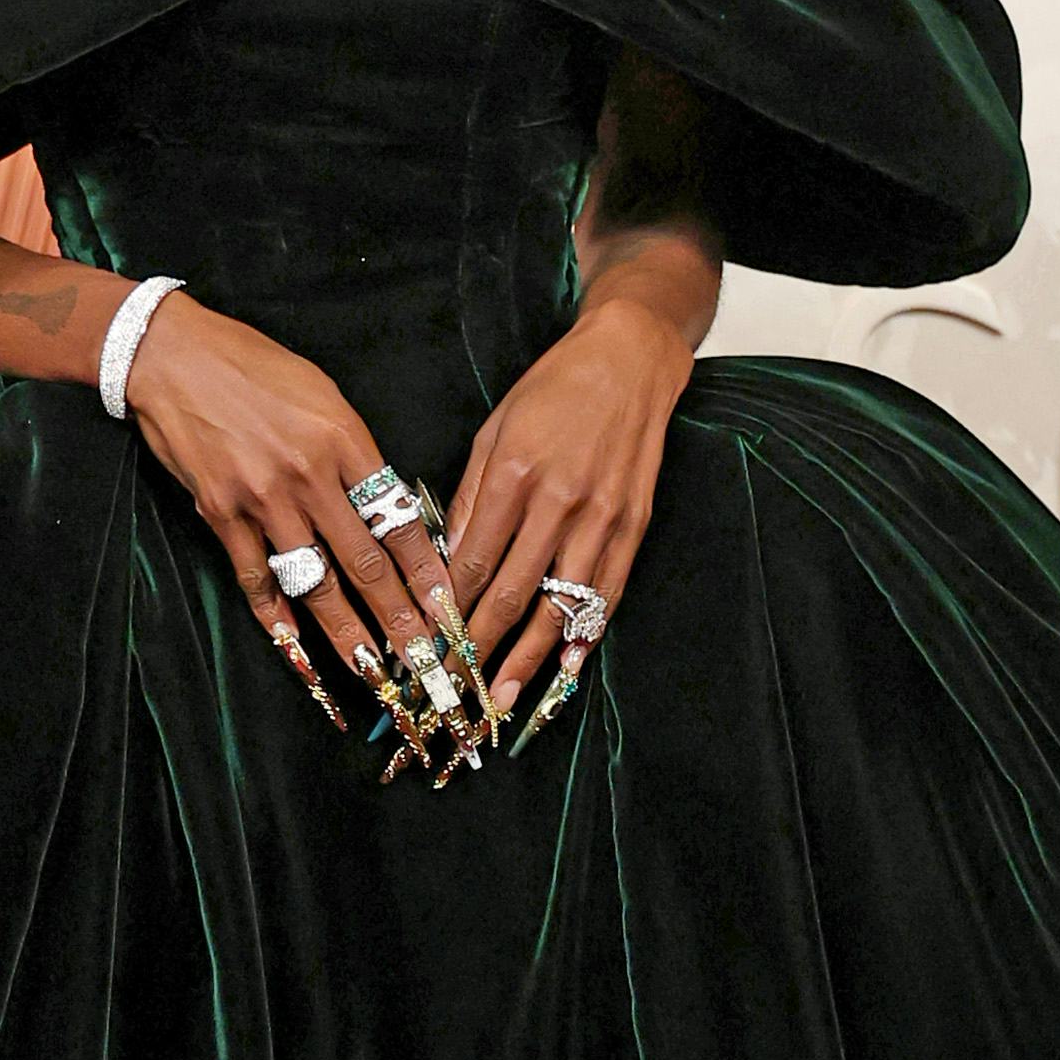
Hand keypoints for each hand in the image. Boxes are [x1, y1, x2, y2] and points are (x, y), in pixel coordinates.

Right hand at [123, 298, 486, 766]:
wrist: (173, 355)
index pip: (399, 520)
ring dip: (346, 633)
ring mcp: (262, 499)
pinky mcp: (221, 513)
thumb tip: (385, 506)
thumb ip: (354, 453)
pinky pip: (255, 576)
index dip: (428, 573)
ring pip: (315, 581)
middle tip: (426, 661)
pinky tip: (292, 646)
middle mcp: (308, 476)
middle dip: (400, 619)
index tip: (450, 608)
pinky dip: (274, 616)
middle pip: (366, 563)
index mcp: (344, 440)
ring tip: (372, 670)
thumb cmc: (253, 366)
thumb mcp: (322, 395)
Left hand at [442, 281, 700, 733]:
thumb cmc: (553, 391)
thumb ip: (470, 498)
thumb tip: (447, 562)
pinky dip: (586, 633)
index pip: (473, 564)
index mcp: (513, 475)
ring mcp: (601, 518)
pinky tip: (567, 667)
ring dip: (528, 659)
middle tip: (456, 691)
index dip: (448, 613)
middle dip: (479, 649)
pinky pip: (606, 591)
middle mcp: (558, 501)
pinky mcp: (633, 525)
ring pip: (559, 605)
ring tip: (502, 699)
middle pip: (512, 594)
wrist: (629, 361)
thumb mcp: (493, 430)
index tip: (427, 646)